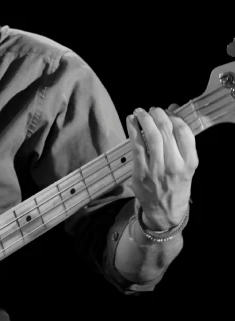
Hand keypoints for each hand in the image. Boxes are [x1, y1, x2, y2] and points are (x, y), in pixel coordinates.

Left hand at [126, 104, 197, 229]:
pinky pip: (136, 146)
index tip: (166, 111)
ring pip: (151, 136)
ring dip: (144, 119)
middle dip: (157, 114)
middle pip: (166, 130)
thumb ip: (180, 139)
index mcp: (190, 162)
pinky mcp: (140, 172)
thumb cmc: (176, 184)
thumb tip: (173, 109)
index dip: (173, 117)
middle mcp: (175, 165)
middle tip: (151, 109)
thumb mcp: (185, 165)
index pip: (184, 131)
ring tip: (140, 111)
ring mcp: (157, 169)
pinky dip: (132, 129)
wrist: (165, 211)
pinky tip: (131, 120)